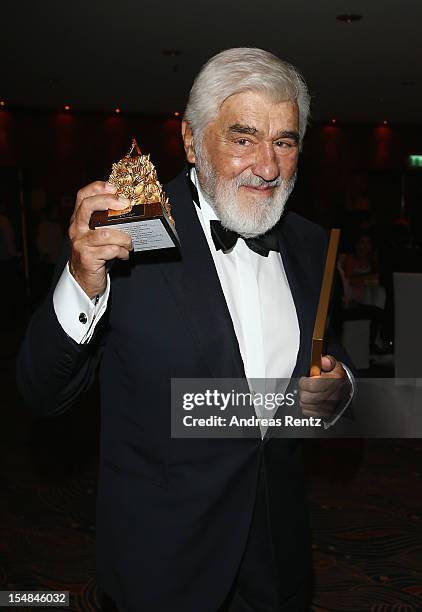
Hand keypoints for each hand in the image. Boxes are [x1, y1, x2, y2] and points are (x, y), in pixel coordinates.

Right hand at [68, 181, 132, 297]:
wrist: (83, 280)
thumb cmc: (95, 255)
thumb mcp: (96, 235)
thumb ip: (105, 222)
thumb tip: (128, 209)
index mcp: (78, 220)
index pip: (82, 196)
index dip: (97, 188)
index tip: (114, 187)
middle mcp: (76, 229)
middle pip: (88, 207)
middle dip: (109, 202)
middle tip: (125, 204)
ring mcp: (81, 244)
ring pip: (106, 233)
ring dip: (124, 238)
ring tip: (129, 243)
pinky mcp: (88, 258)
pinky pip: (111, 250)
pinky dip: (122, 252)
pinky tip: (124, 255)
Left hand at [299, 356, 349, 419]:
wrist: (345, 391)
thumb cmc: (337, 379)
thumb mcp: (334, 365)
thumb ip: (328, 361)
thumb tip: (323, 361)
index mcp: (335, 380)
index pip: (311, 385)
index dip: (304, 382)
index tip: (305, 379)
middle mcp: (333, 395)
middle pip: (306, 397)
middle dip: (303, 390)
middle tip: (306, 386)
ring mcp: (329, 406)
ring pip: (305, 404)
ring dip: (304, 397)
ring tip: (308, 392)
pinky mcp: (324, 414)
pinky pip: (307, 411)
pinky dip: (306, 406)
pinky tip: (310, 400)